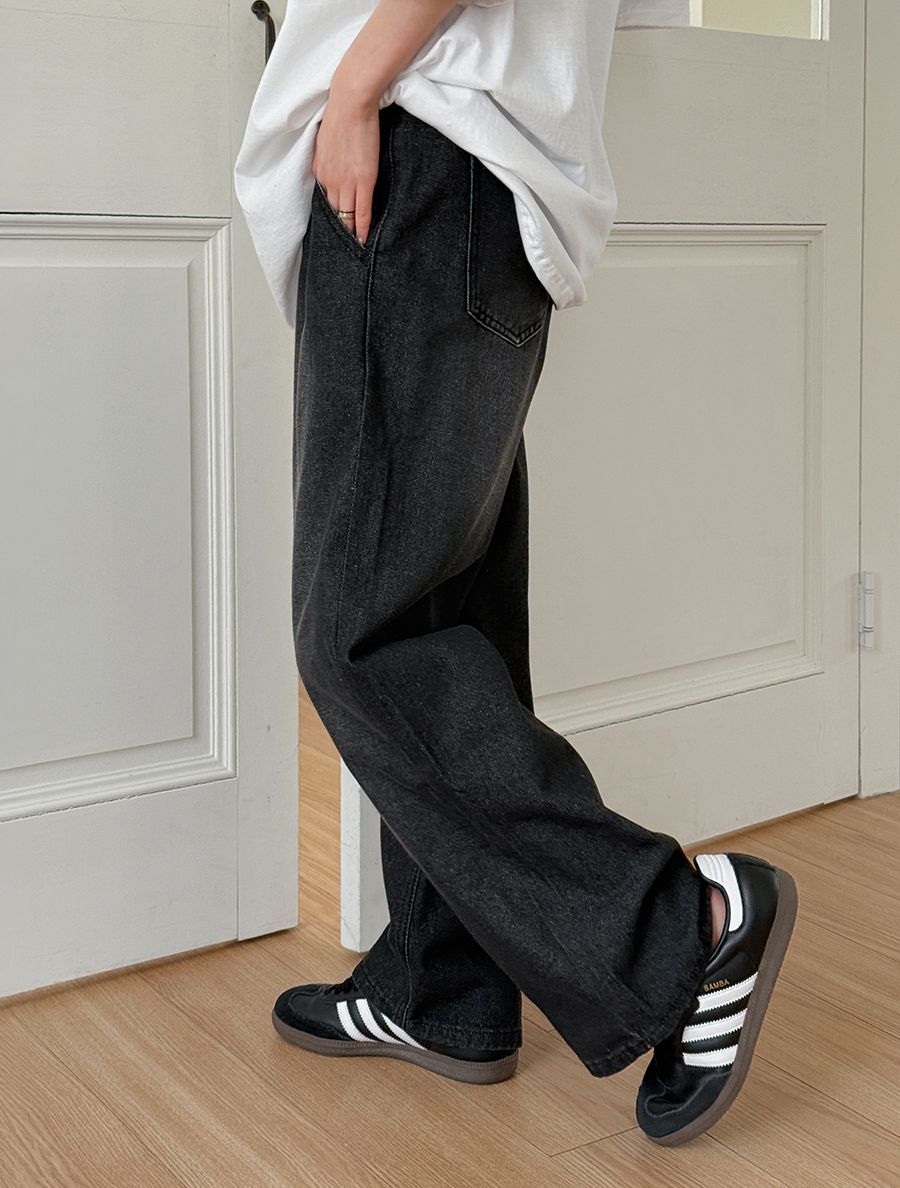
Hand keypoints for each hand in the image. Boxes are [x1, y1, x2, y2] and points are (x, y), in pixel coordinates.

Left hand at [312, 93, 380, 244]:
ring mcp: (347, 182)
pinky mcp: (364, 181)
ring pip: (346, 215)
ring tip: (354, 244)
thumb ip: (324, 157)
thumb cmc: (340, 114)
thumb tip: (323, 168)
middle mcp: (330, 180)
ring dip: (350, 230)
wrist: (351, 102)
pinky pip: (362, 211)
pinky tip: (363, 238)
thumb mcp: (323, 138)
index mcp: (321, 170)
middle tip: (344, 241)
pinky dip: (362, 227)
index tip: (337, 222)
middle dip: (339, 225)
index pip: (326, 199)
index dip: (332, 212)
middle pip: (335, 211)